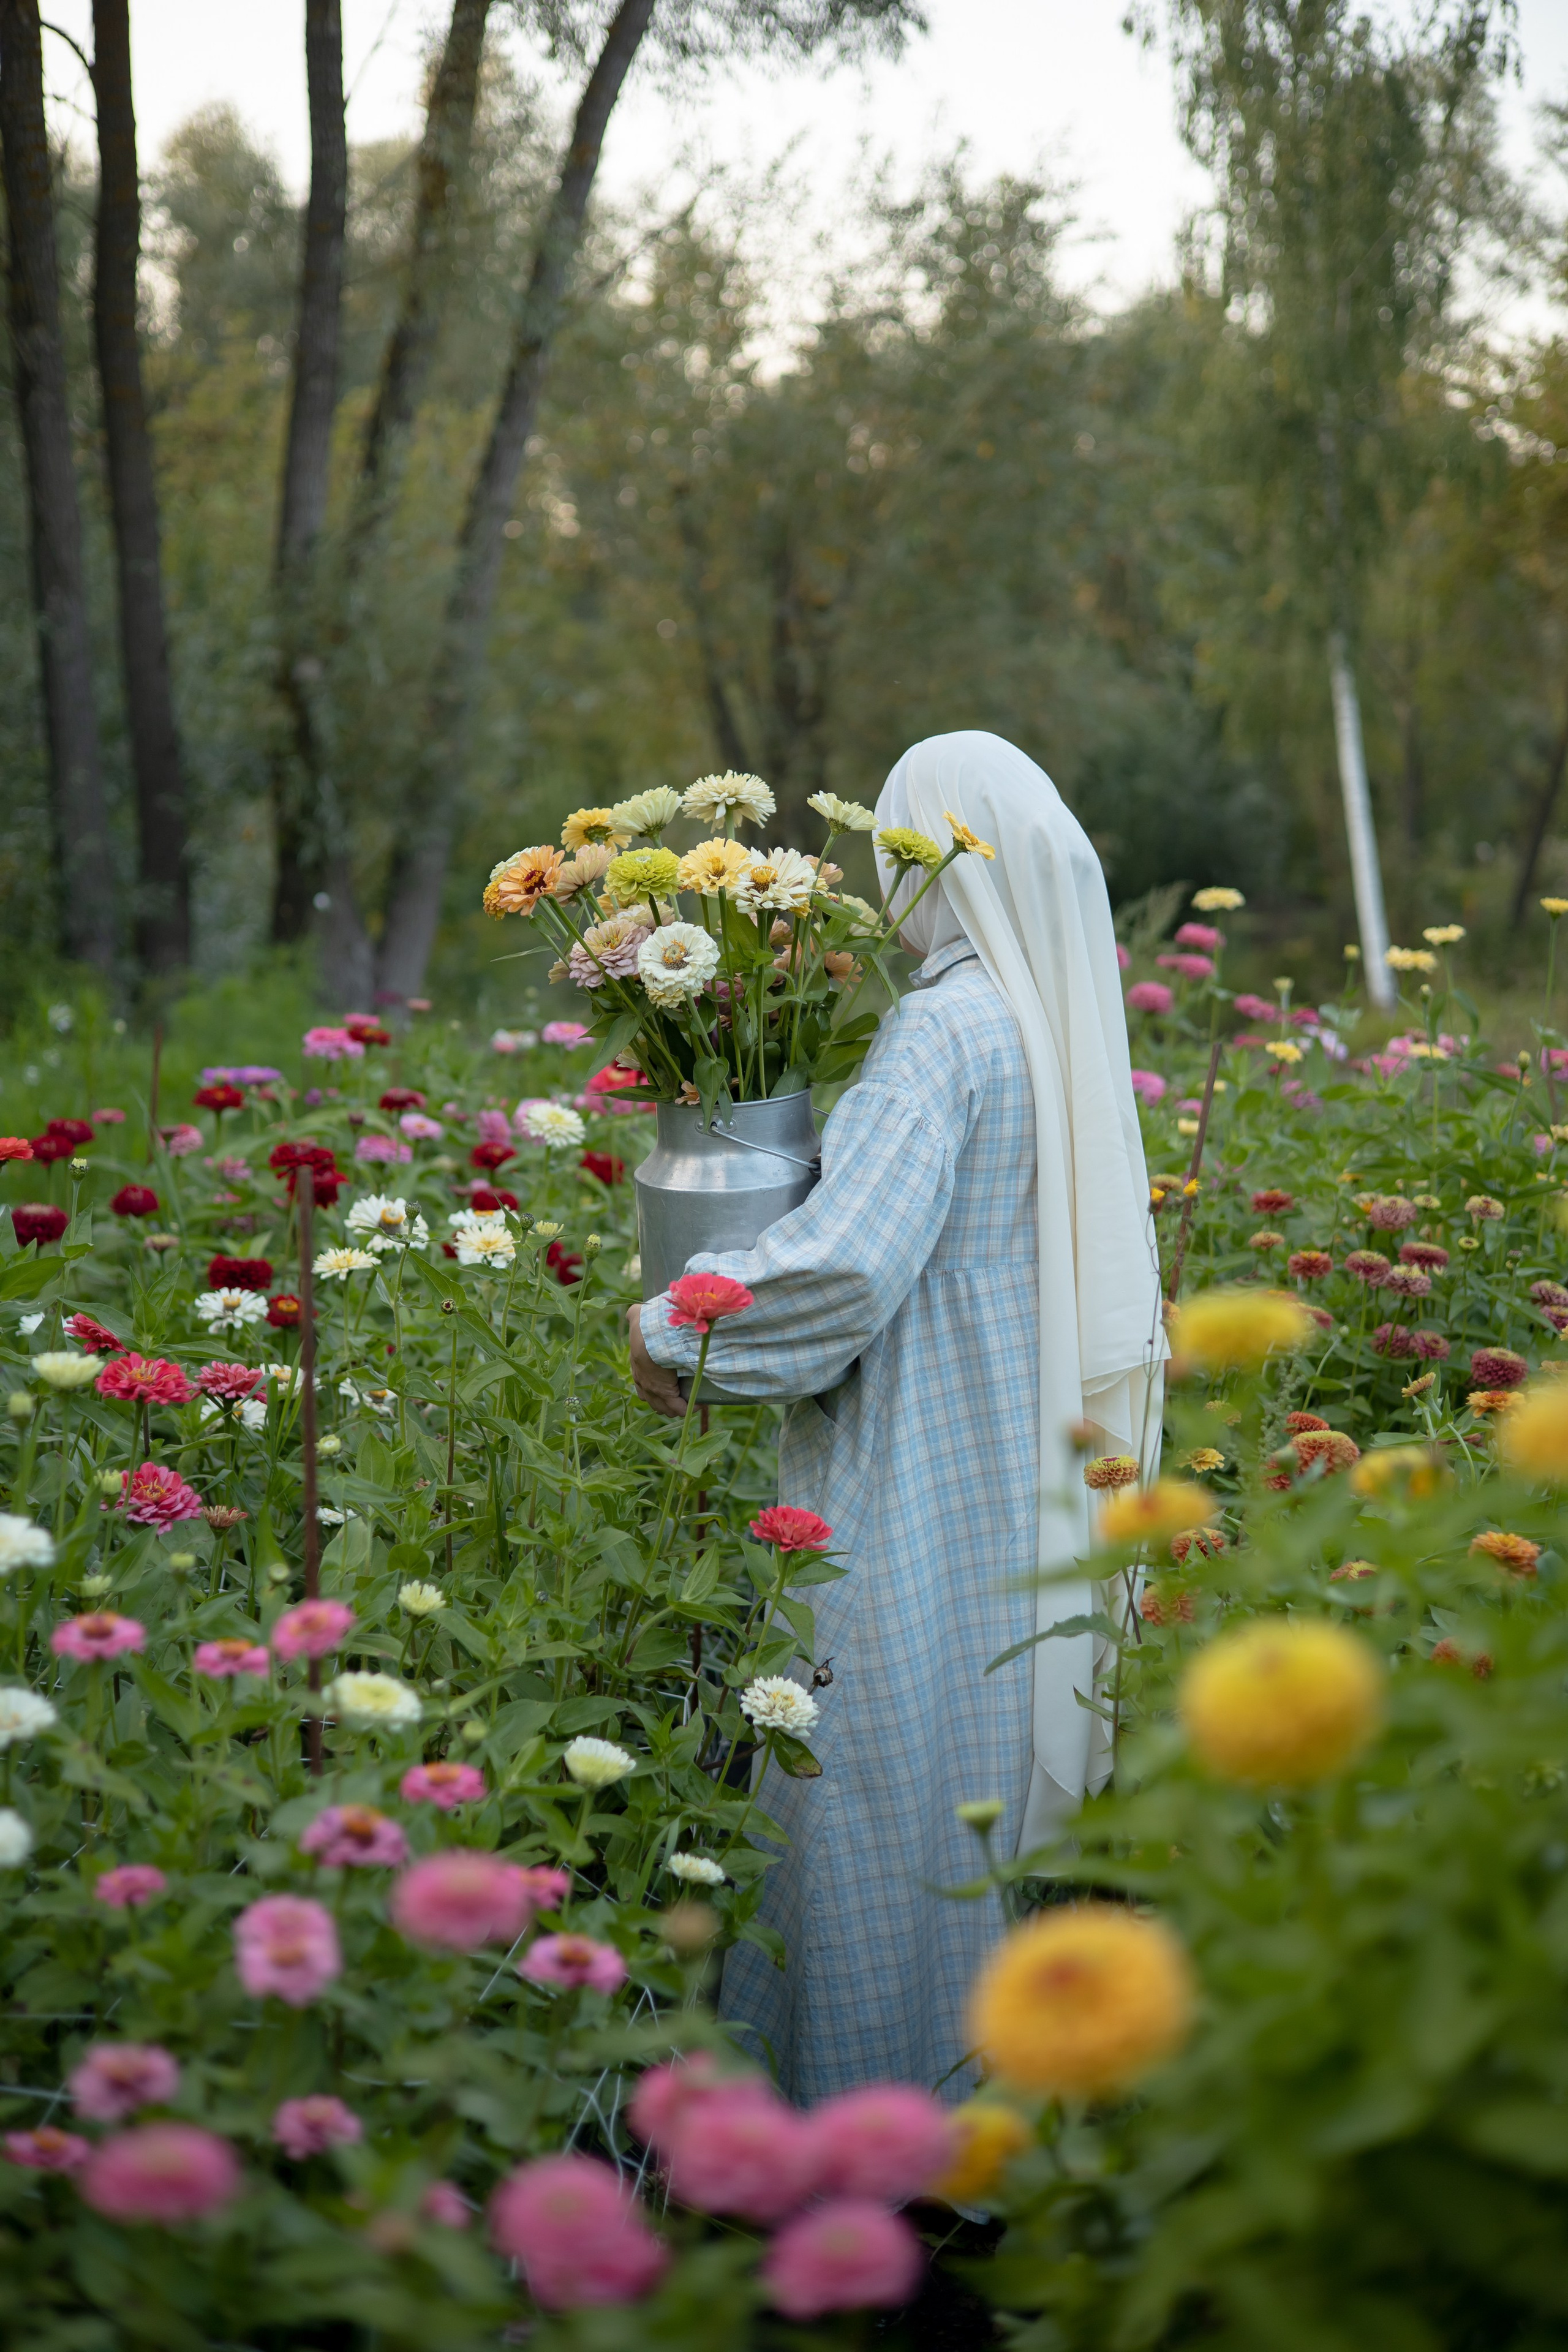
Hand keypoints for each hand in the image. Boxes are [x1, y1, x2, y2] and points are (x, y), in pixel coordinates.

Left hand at [627, 1303, 685, 1418]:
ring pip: (667, 1408)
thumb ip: (635, 1316)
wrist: (649, 1336)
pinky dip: (690, 1407)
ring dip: (679, 1405)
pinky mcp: (666, 1394)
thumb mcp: (637, 1320)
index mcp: (638, 1369)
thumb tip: (634, 1312)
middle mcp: (643, 1384)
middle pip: (655, 1402)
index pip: (644, 1387)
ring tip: (692, 1399)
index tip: (671, 1383)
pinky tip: (700, 1402)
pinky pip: (679, 1409)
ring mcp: (653, 1391)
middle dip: (668, 1401)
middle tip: (682, 1393)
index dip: (657, 1388)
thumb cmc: (645, 1326)